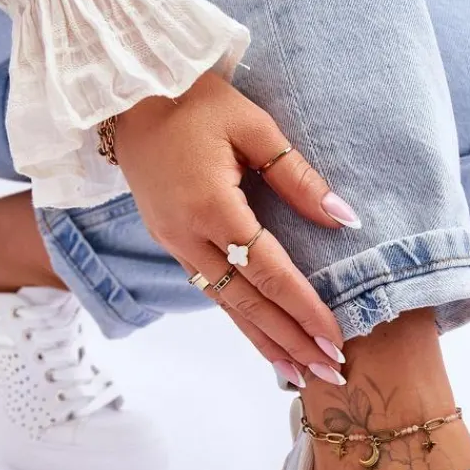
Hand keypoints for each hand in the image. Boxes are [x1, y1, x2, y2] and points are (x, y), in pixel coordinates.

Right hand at [114, 71, 354, 382]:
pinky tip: (263, 338)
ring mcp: (174, 242)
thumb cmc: (195, 100)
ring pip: (226, 306)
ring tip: (298, 374)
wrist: (126, 94)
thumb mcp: (253, 125)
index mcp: (211, 206)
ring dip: (264, 341)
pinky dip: (240, 320)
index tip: (336, 339)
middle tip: (329, 373)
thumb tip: (343, 218)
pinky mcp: (170, 241)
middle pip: (247, 303)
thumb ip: (297, 176)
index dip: (304, 308)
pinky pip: (211, 291)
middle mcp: (188, 236)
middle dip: (290, 341)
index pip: (268, 271)